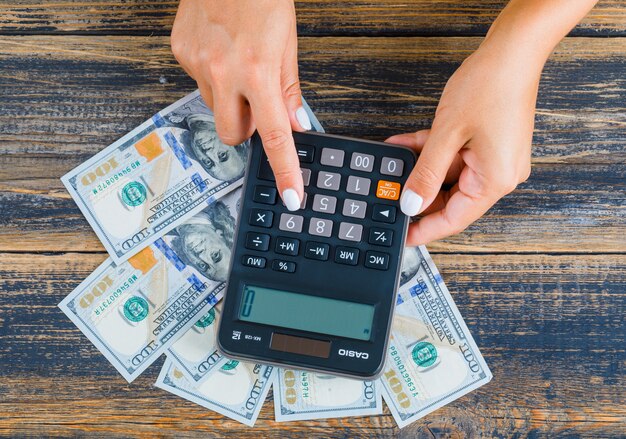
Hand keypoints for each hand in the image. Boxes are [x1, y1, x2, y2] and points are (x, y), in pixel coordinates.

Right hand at [171, 0, 308, 209]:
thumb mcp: (287, 44)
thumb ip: (289, 91)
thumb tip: (295, 126)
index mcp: (258, 71)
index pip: (274, 136)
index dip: (285, 170)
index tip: (291, 195)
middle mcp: (224, 72)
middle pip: (233, 135)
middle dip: (247, 129)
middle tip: (257, 104)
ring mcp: (197, 64)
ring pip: (215, 109)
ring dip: (230, 100)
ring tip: (238, 66)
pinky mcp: (180, 53)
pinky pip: (198, 82)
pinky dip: (213, 76)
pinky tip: (220, 52)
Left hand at [390, 44, 540, 244]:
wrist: (513, 50)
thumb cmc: (491, 87)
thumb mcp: (447, 134)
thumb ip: (426, 173)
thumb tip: (411, 203)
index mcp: (494, 181)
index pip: (454, 219)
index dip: (425, 229)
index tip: (403, 237)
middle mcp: (498, 174)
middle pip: (451, 198)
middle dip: (417, 194)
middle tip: (389, 197)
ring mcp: (494, 158)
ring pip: (448, 174)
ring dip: (419, 168)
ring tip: (391, 166)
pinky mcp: (487, 142)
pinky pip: (453, 155)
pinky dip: (430, 151)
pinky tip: (404, 146)